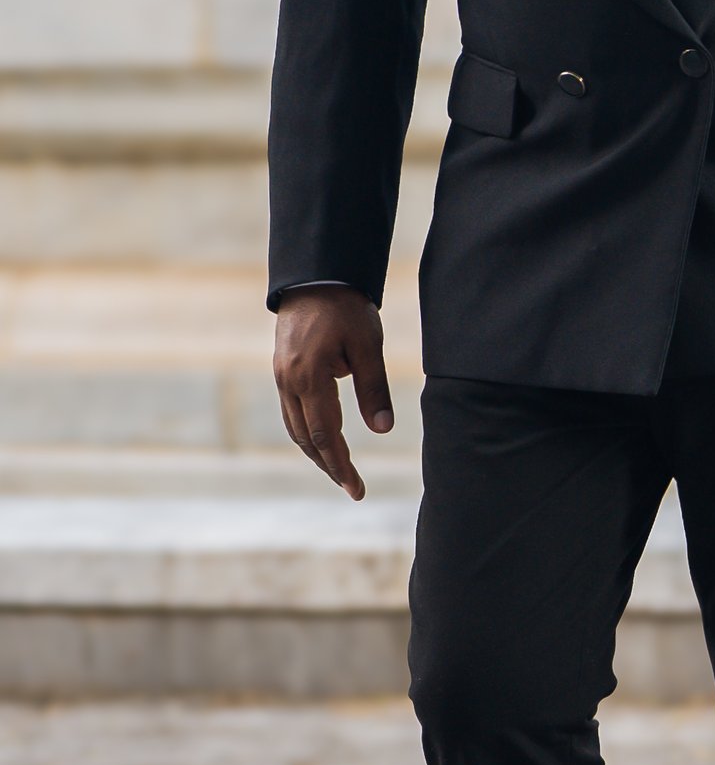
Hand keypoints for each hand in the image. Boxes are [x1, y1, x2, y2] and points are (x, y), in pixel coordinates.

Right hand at [273, 289, 393, 498]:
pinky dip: (307, 431)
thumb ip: (374, 389)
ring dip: (316, 452)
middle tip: (353, 488)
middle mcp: (289, 381)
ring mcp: (281, 376)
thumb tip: (382, 430)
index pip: (326, 435)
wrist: (315, 275)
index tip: (356, 489)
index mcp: (310, 377)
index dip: (341, 465)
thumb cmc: (346, 307)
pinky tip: (323, 441)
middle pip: (307, 438)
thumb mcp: (368, 345)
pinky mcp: (282, 370)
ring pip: (295, 427)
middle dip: (329, 465)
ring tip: (339, 471)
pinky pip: (292, 411)